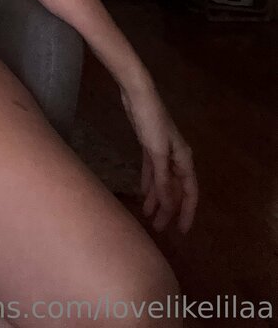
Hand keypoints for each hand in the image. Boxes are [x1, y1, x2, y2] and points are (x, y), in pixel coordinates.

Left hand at [119, 81, 197, 234]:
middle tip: (159, 228)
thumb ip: (162, 179)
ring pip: (163, 182)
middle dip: (169, 209)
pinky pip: (152, 171)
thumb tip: (168, 205)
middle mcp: (177, 157)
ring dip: (157, 198)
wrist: (138, 96)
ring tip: (148, 216)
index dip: (186, 212)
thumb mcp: (157, 153)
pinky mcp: (149, 146)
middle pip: (175, 189)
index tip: (182, 231)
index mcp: (184, 159)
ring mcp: (163, 152)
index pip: (189, 192)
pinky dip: (149, 183)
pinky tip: (144, 194)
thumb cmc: (151, 122)